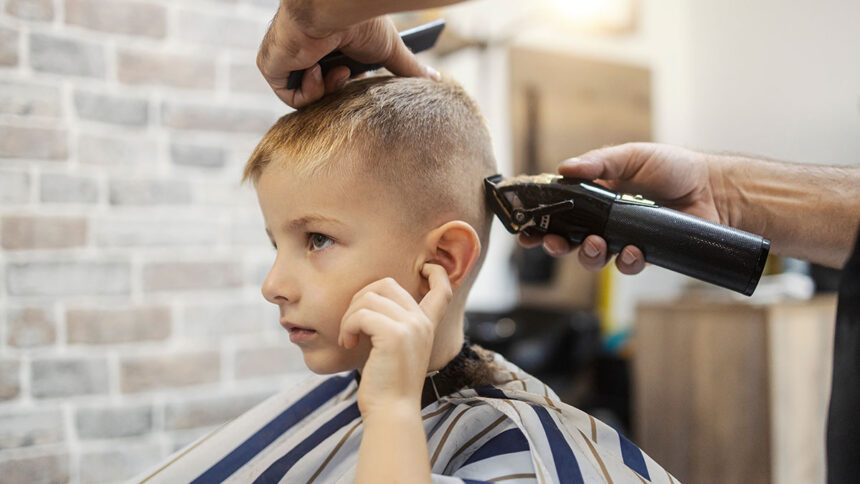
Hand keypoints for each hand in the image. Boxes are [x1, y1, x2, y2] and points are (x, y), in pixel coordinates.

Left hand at [258, 5, 438, 107]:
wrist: (333, 9)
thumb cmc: (360, 23)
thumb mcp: (388, 50)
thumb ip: (407, 68)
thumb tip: (437, 81)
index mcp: (326, 45)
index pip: (338, 76)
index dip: (352, 84)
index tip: (365, 79)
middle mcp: (304, 52)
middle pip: (322, 90)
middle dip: (340, 88)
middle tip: (350, 73)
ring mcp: (286, 59)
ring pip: (307, 96)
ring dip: (327, 88)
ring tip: (336, 68)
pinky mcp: (272, 65)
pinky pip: (290, 96)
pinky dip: (309, 90)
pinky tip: (317, 68)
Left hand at [339, 264, 451, 414]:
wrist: (392, 412)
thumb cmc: (386, 384)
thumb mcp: (396, 350)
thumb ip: (394, 325)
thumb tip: (369, 297)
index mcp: (427, 325)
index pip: (443, 289)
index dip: (436, 272)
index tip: (425, 268)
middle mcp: (422, 322)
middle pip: (386, 284)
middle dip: (361, 298)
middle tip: (352, 325)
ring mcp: (411, 326)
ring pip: (369, 296)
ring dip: (350, 315)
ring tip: (348, 337)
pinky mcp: (395, 335)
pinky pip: (361, 314)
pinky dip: (348, 326)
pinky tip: (348, 343)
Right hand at [519, 142, 726, 273]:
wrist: (714, 189)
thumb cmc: (674, 167)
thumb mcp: (633, 156)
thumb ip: (599, 163)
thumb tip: (564, 168)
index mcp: (595, 196)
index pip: (559, 210)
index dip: (540, 222)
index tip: (525, 231)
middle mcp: (604, 220)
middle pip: (568, 239)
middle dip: (555, 244)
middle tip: (554, 243)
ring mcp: (623, 238)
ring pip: (593, 257)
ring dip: (588, 255)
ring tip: (595, 245)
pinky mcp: (645, 254)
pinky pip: (626, 265)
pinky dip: (625, 262)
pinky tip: (632, 251)